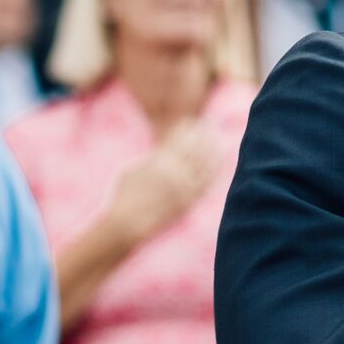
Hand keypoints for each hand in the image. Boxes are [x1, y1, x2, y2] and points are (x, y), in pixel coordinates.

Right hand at [102, 122, 225, 247]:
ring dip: (213, 150)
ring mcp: (183, 188)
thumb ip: (149, 159)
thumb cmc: (124, 196)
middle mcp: (174, 173)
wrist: (127, 222)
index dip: (187, 129)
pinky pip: (206, 184)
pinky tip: (219, 164)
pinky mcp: (188, 202)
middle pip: (194, 149)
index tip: (192, 121)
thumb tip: (159, 152)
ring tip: (220, 140)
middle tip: (210, 125)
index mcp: (159, 162)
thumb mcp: (132, 170)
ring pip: (204, 165)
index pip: (177, 139)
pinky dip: (214, 171)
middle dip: (203, 135)